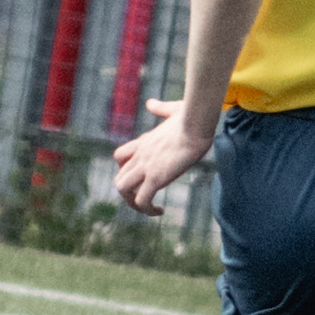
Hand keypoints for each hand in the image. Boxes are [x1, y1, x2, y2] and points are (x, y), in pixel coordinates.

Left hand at [111, 98, 212, 216]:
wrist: (196, 123)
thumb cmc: (190, 116)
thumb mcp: (172, 109)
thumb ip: (160, 107)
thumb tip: (151, 103)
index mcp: (143, 142)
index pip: (120, 157)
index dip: (126, 169)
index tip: (142, 177)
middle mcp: (140, 155)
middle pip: (119, 177)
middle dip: (129, 192)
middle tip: (147, 198)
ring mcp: (145, 167)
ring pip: (123, 190)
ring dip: (134, 203)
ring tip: (150, 208)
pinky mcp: (155, 177)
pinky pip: (142, 201)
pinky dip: (147, 210)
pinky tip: (160, 211)